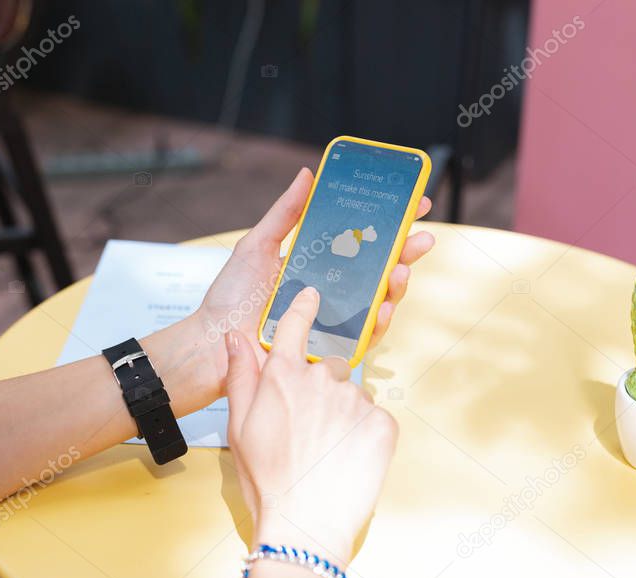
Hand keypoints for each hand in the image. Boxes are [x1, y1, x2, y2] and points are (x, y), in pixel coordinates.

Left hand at [195, 167, 433, 384]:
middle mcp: (331, 288)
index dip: (389, 223)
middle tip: (422, 236)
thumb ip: (285, 213)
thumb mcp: (257, 245)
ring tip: (404, 268)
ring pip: (379, 299)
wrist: (213, 342)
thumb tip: (308, 174)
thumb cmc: (231, 297)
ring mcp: (334, 316)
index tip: (413, 203)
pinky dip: (378, 320)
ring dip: (398, 283)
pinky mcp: (331, 344)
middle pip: (379, 267)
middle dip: (406, 250)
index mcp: (317, 262)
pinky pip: (364, 334)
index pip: (361, 239)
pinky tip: (384, 305)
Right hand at [224, 287, 397, 565]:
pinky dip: (364, 435)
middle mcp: (322, 379)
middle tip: (308, 430)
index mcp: (284, 376)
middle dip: (321, 389)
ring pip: (352, 396)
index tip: (312, 295)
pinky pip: (374, 419)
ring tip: (326, 452)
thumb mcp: (239, 426)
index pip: (296, 326)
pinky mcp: (383, 425)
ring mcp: (356, 401)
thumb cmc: (266, 479)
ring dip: (343, 414)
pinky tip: (347, 460)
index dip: (303, 308)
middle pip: (329, 368)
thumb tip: (235, 337)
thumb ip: (240, 375)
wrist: (304, 525)